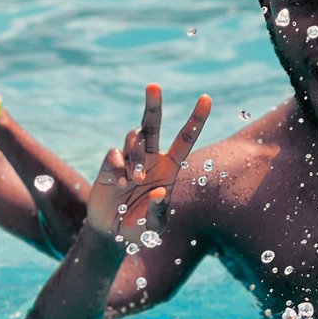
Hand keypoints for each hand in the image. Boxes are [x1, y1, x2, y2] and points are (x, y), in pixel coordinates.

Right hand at [87, 84, 210, 243]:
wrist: (111, 233)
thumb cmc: (139, 228)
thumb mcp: (154, 226)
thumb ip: (158, 212)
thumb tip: (159, 192)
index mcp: (168, 168)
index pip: (185, 139)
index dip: (195, 119)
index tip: (206, 98)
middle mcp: (150, 159)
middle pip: (152, 124)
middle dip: (153, 104)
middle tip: (153, 85)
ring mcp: (129, 159)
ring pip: (134, 139)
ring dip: (136, 156)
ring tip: (134, 180)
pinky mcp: (110, 165)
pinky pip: (115, 155)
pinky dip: (119, 166)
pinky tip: (121, 183)